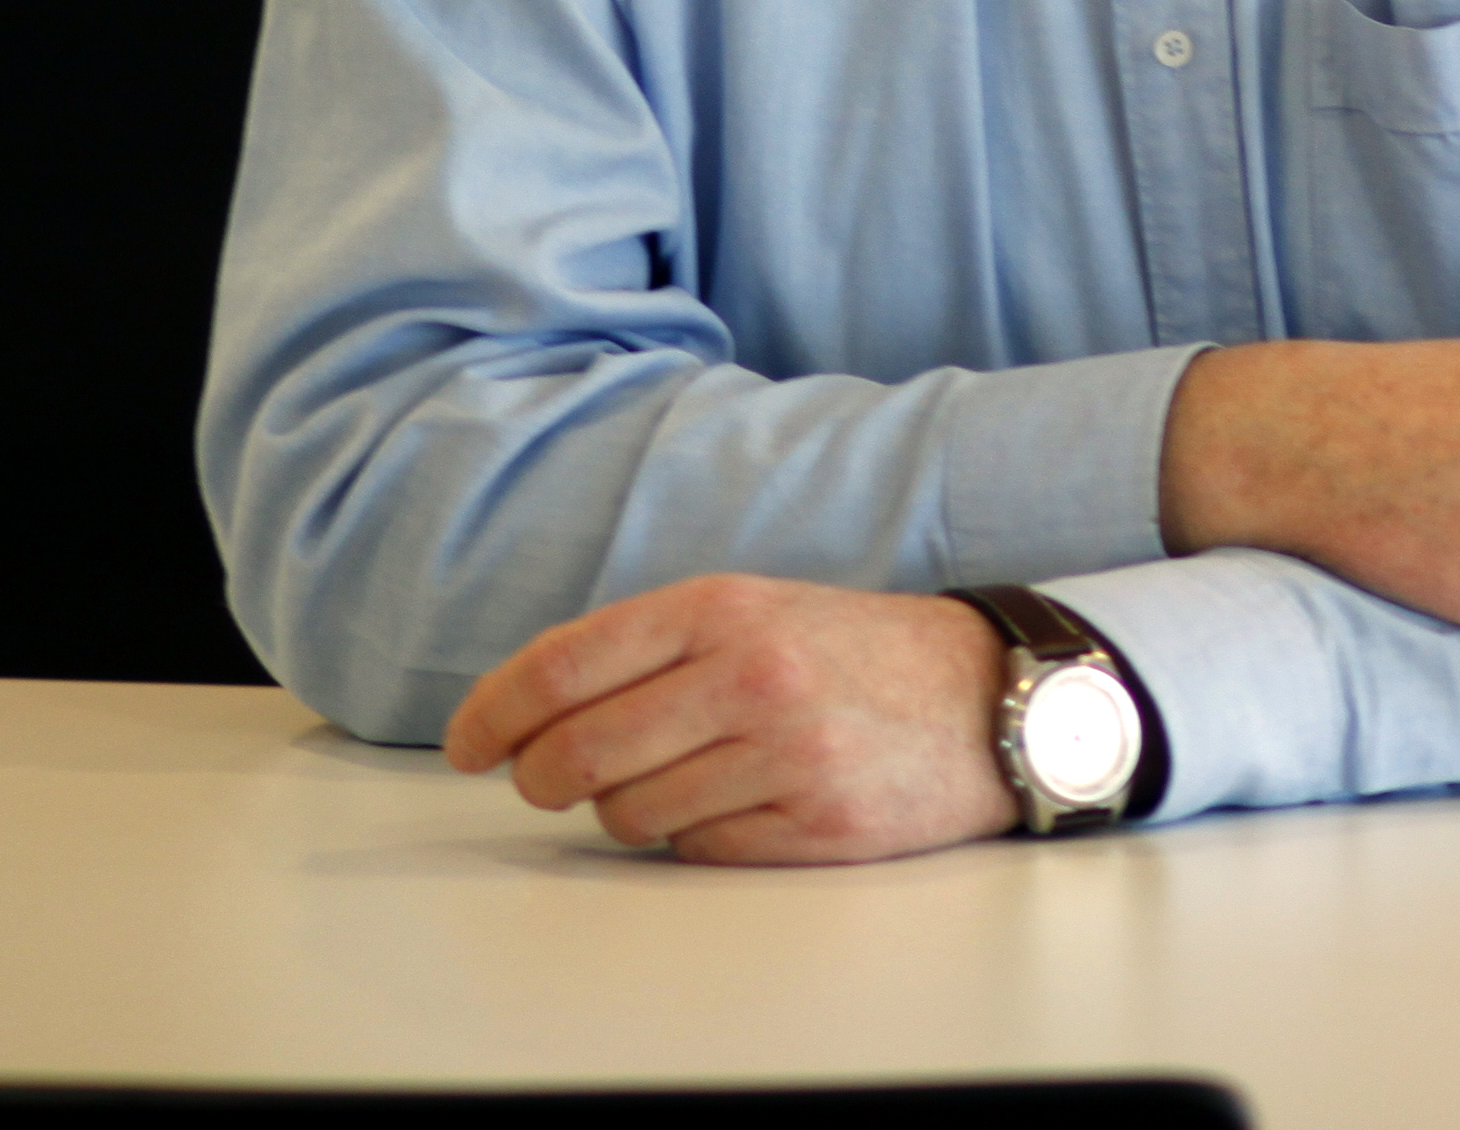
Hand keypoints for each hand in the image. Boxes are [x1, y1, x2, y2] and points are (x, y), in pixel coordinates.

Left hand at [441, 575, 1011, 864]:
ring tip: (683, 781)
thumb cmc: (857, 655)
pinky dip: (698, 838)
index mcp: (723, 608)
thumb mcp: (758, 612)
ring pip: (630, 814)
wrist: (993, 696)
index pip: (564, 666)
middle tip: (549, 783)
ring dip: (631, 810)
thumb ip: (654, 650)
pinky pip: (697, 851)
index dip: (493, 712)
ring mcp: (785, 753)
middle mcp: (751, 675)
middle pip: (579, 754)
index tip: (465, 744)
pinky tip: (742, 805)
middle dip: (543, 780)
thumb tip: (530, 714)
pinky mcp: (816, 823)